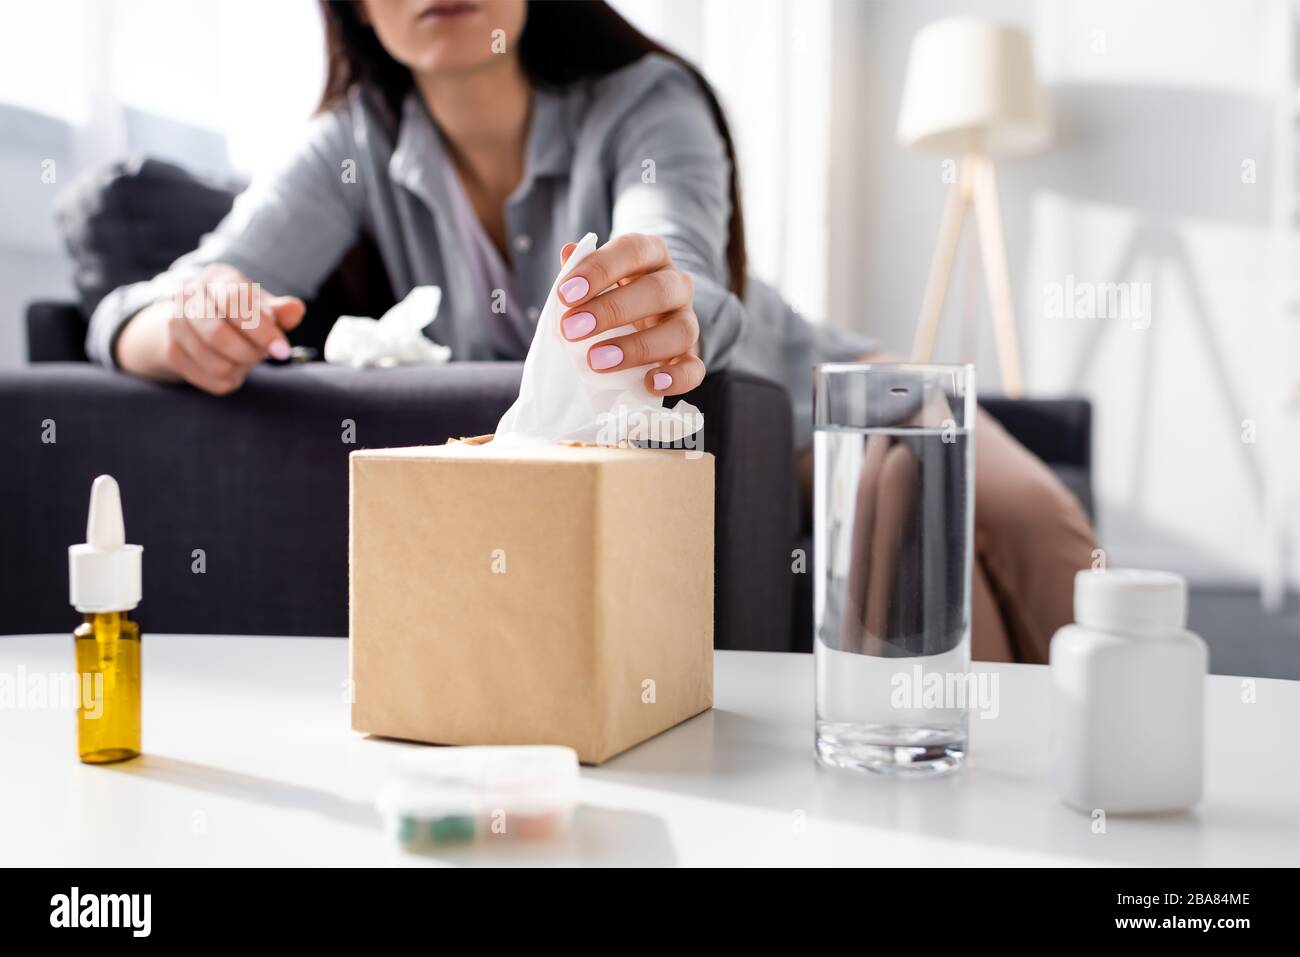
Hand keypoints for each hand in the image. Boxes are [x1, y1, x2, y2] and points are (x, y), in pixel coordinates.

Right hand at [116, 264, 304, 394]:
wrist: (202, 325)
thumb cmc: (244, 314)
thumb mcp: (264, 308)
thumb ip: (280, 311)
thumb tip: (295, 308)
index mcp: (217, 278)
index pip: (235, 301)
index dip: (261, 329)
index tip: (282, 351)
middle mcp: (188, 295)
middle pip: (216, 333)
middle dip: (247, 353)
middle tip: (261, 358)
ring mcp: (175, 324)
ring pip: (211, 361)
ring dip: (239, 369)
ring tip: (248, 362)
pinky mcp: (172, 351)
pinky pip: (205, 378)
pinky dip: (228, 380)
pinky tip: (234, 370)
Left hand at [556, 234, 703, 395]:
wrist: (639, 325)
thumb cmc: (608, 297)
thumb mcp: (595, 279)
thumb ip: (581, 270)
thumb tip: (569, 253)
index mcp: (652, 255)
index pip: (633, 250)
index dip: (600, 269)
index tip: (565, 295)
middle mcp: (676, 284)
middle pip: (658, 290)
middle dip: (612, 310)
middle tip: (572, 329)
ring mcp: (688, 321)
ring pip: (681, 331)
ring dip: (637, 348)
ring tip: (596, 361)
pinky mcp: (691, 357)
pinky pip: (695, 368)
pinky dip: (676, 378)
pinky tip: (649, 384)